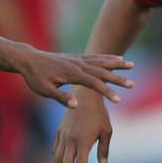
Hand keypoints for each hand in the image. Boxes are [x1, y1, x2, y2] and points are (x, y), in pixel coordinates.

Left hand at [16, 47, 131, 107]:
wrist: (29, 60)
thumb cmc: (36, 78)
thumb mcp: (45, 91)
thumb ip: (61, 98)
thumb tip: (76, 105)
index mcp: (71, 74)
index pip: (93, 84)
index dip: (106, 92)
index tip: (118, 100)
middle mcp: (77, 65)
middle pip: (101, 72)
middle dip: (117, 78)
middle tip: (132, 84)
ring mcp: (78, 60)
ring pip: (101, 62)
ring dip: (117, 64)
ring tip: (131, 66)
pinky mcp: (77, 58)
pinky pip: (95, 57)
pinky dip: (107, 58)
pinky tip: (117, 58)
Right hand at [51, 91, 113, 162]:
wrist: (84, 95)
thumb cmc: (99, 113)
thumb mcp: (106, 131)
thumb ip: (103, 149)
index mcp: (83, 141)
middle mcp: (70, 140)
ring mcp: (63, 135)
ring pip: (57, 158)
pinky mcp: (59, 130)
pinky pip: (55, 146)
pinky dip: (55, 156)